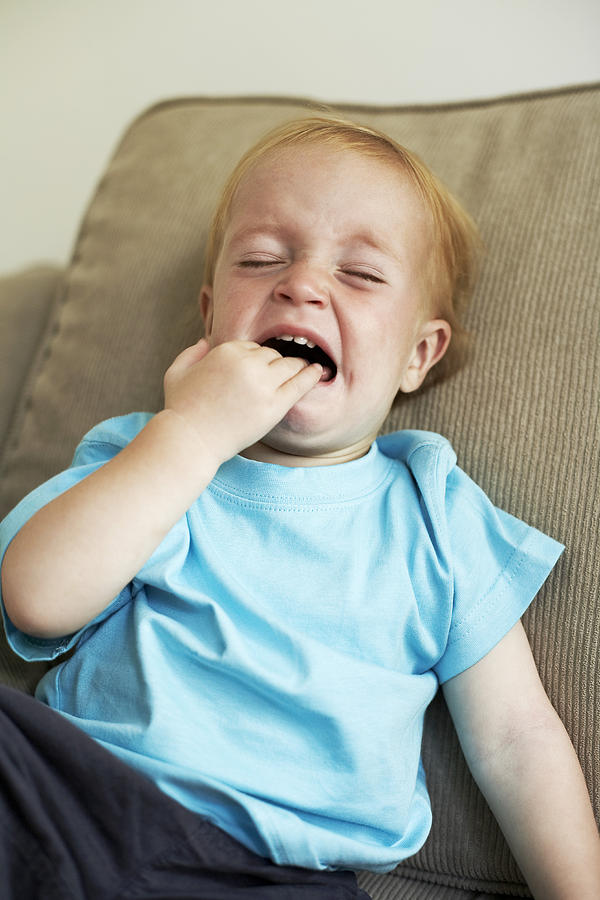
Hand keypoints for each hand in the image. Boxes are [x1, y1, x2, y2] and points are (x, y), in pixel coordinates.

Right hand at [163, 339, 321, 464]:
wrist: (191, 440)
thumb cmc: (181, 408)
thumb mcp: (176, 371)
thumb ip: (192, 352)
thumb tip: (206, 341)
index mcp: (226, 350)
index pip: (252, 346)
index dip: (254, 359)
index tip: (257, 370)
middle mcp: (247, 363)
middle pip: (272, 355)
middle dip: (274, 364)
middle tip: (281, 373)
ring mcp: (262, 384)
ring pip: (289, 365)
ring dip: (296, 366)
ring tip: (306, 369)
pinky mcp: (274, 405)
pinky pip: (300, 383)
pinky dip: (311, 375)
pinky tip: (319, 372)